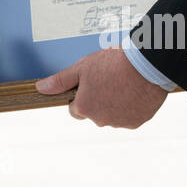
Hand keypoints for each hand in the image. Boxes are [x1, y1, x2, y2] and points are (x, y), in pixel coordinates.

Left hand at [34, 46, 167, 128]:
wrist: (145, 65)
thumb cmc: (112, 63)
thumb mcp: (81, 67)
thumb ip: (60, 81)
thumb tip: (41, 88)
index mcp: (84, 107)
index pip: (75, 110)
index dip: (81, 97)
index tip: (90, 85)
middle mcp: (100, 120)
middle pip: (94, 113)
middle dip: (99, 101)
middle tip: (109, 81)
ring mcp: (119, 123)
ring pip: (112, 116)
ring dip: (115, 105)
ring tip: (123, 84)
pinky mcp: (136, 122)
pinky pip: (129, 117)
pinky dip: (130, 107)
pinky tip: (134, 91)